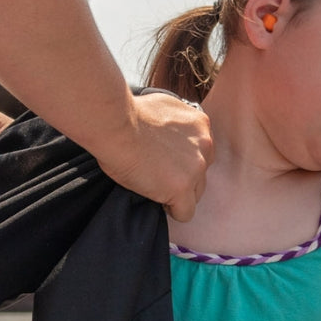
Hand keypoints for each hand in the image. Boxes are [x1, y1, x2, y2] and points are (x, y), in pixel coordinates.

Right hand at [94, 92, 212, 221]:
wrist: (116, 125)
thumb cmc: (127, 115)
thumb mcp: (163, 107)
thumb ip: (176, 123)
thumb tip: (171, 132)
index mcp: (201, 124)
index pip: (201, 152)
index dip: (180, 159)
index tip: (163, 160)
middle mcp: (205, 145)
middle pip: (201, 174)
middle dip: (181, 177)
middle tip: (156, 173)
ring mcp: (196, 168)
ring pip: (195, 194)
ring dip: (176, 193)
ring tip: (153, 185)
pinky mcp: (182, 188)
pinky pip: (186, 212)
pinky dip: (172, 210)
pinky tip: (155, 198)